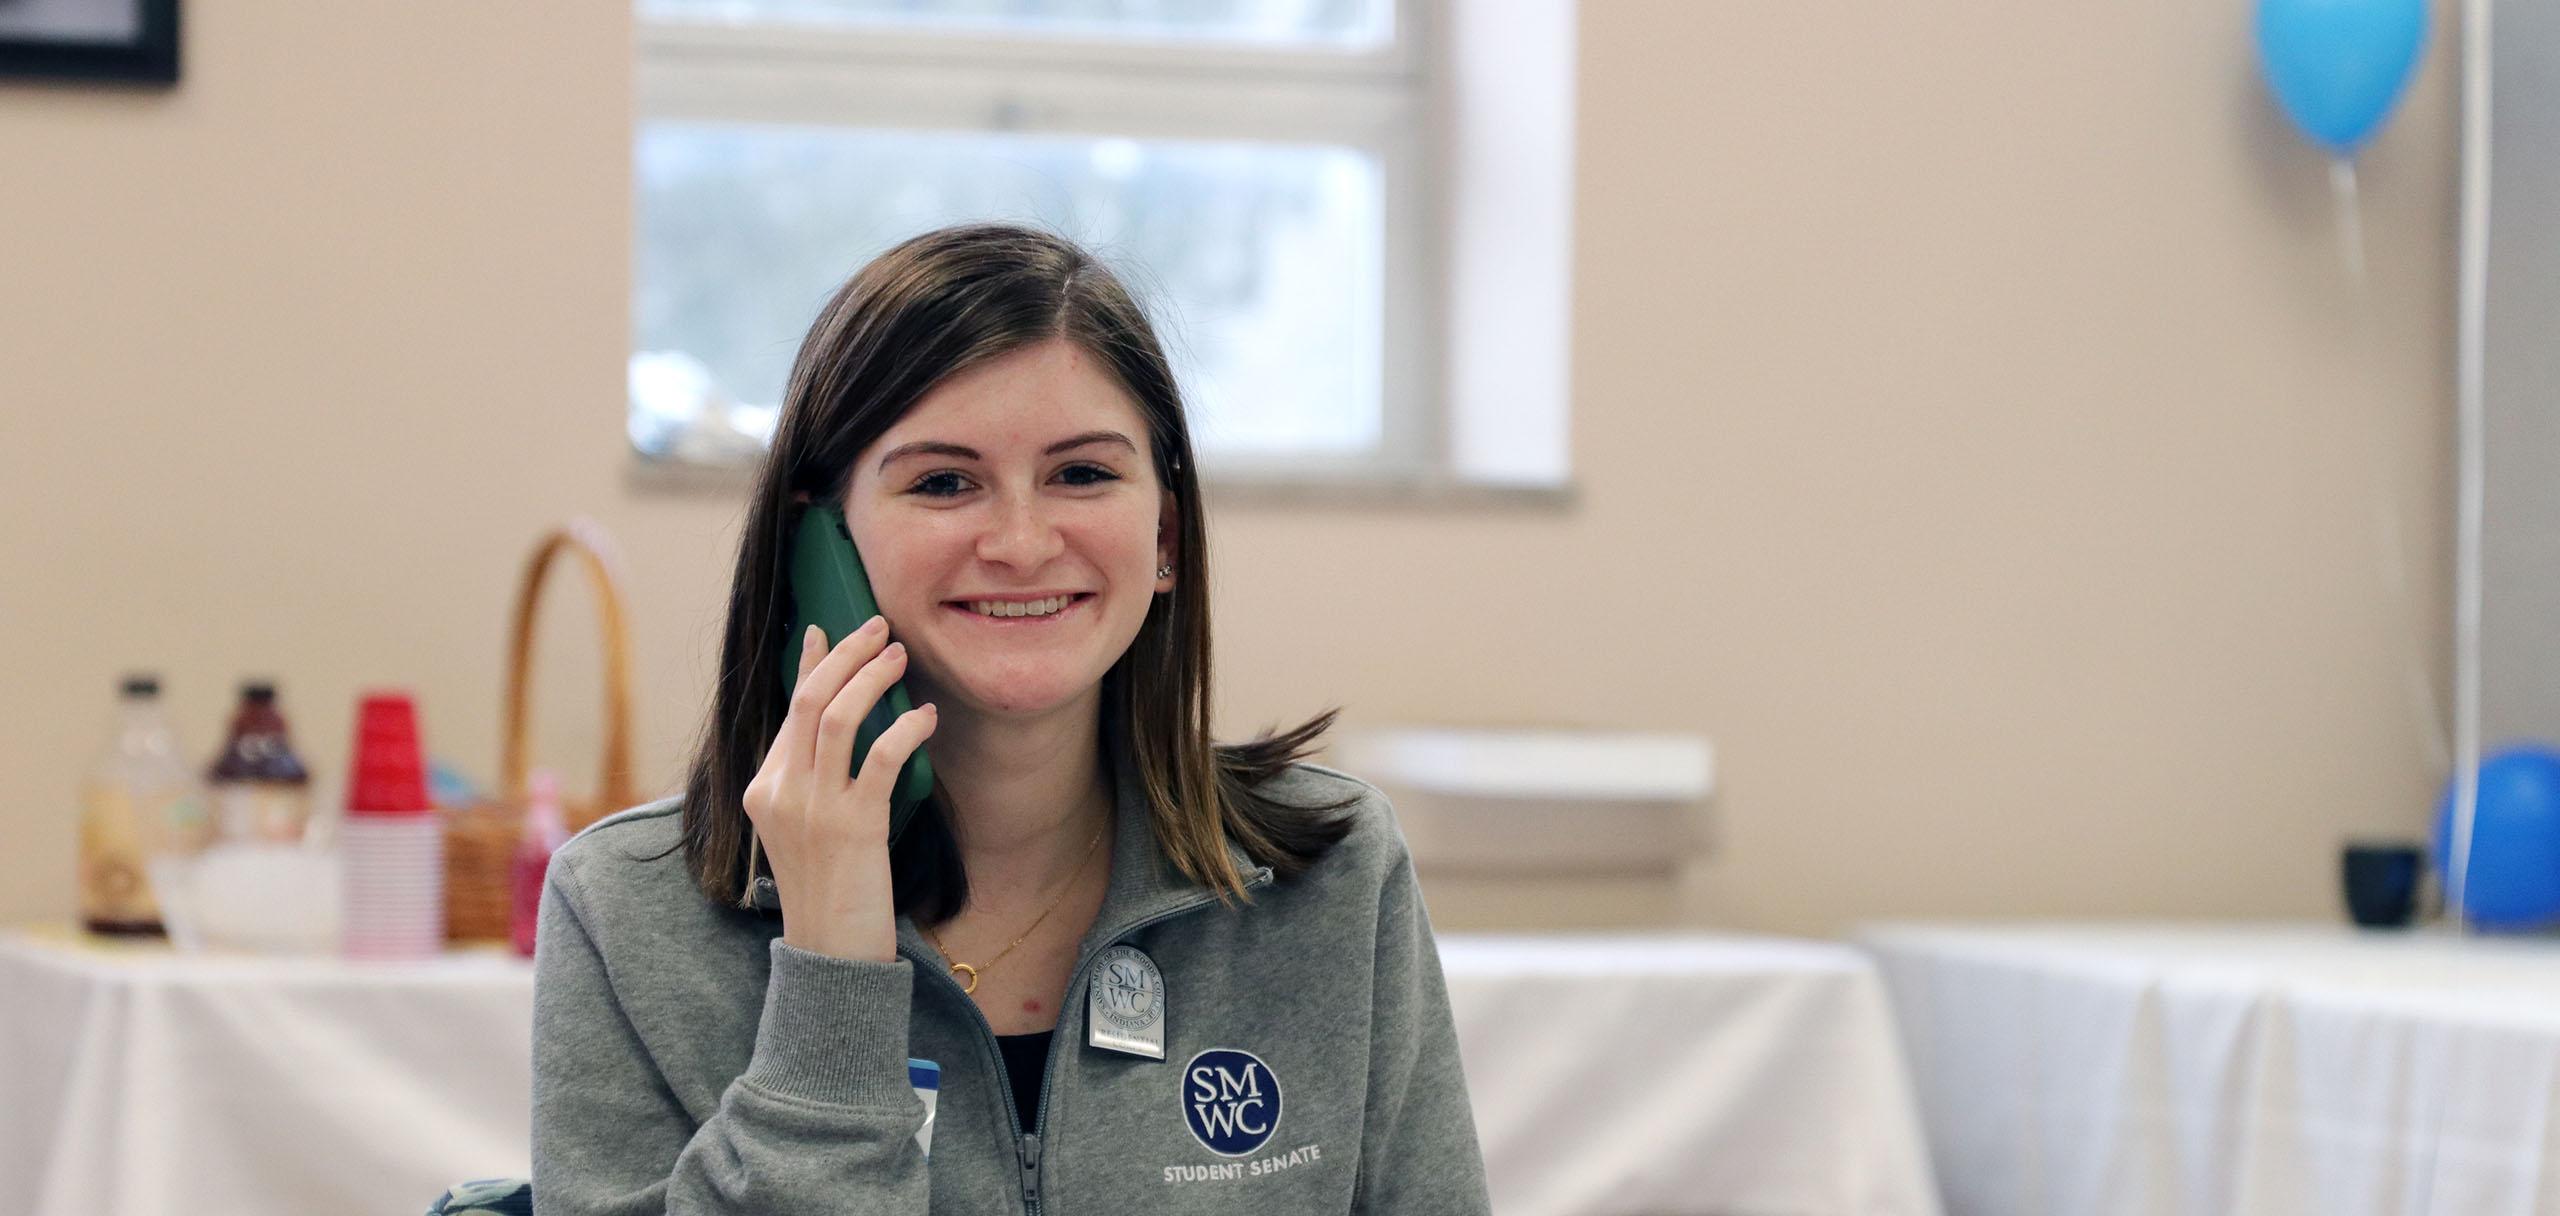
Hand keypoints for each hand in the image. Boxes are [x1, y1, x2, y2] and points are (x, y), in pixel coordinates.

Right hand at [741, 615, 938, 962]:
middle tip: (879, 628)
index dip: (809, 664)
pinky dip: (905, 729)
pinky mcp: (853, 825)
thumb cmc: (828, 892)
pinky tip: (926, 718)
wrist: (830, 952)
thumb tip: (844, 730)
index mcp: (762, 790)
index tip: (825, 628)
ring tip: (900, 657)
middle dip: (845, 655)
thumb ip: (811, 784)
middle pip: (807, 701)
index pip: (786, 711)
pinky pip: (880, 758)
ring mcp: (812, 808)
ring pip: (836, 717)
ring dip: (872, 678)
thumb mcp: (804, 831)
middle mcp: (779, 792)